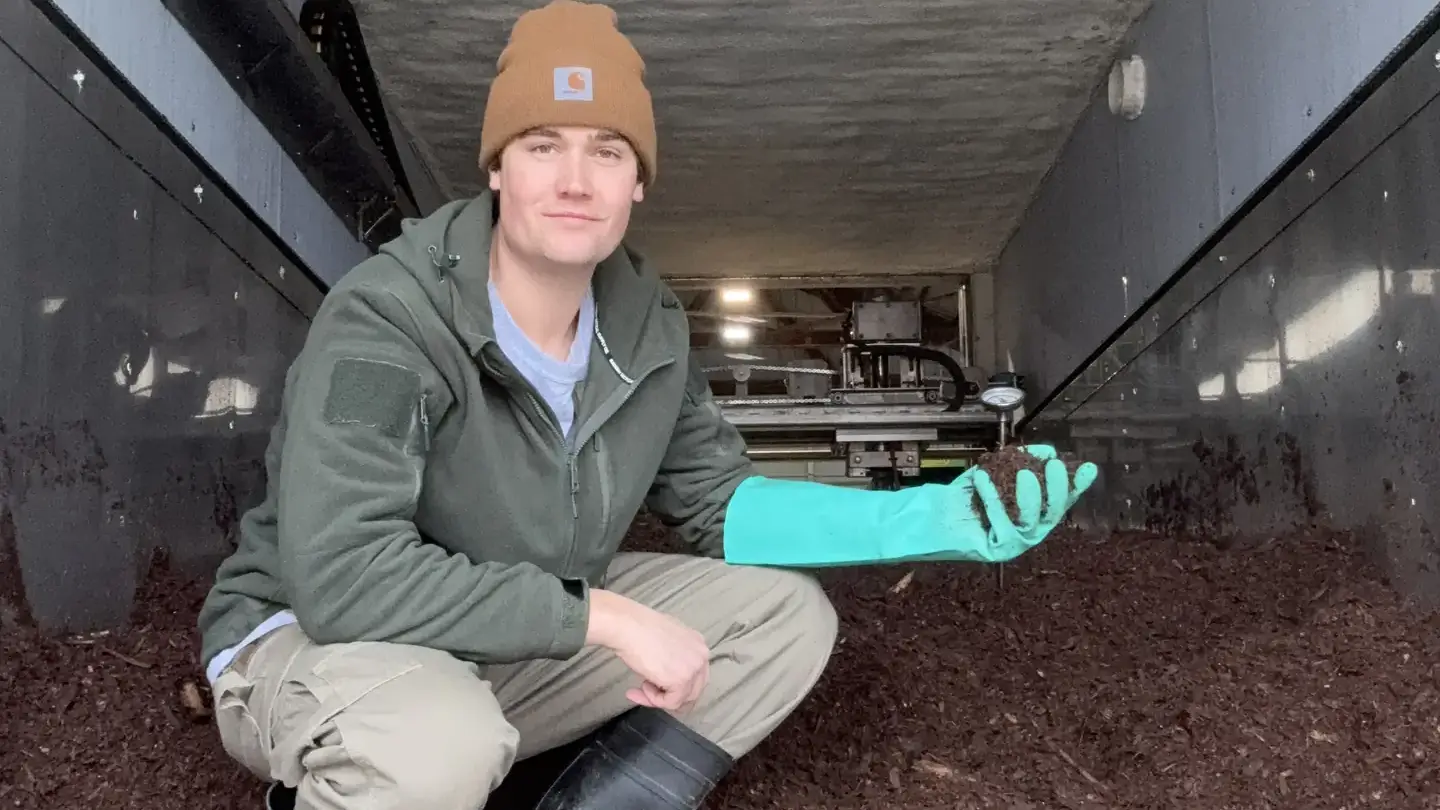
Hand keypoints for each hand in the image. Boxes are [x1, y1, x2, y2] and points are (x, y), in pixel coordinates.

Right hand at [586, 589, 709, 712]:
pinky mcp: (681, 681)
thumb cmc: (638, 629)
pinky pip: (671, 703)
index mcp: (698, 644)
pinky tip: (642, 687)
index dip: (673, 684)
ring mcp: (694, 669)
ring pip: (682, 699)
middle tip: (648, 692)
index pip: (694, 676)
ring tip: (641, 687)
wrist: (628, 626)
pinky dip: (654, 700)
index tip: (655, 685)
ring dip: (659, 698)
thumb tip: (667, 676)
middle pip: (692, 690)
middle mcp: (701, 656)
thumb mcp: (665, 641)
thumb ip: (673, 659)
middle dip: (669, 695)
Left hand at [953, 447, 1098, 560]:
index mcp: (1036, 513)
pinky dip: (992, 498)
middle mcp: (1031, 530)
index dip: (1076, 485)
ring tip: (1024, 474)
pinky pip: (999, 523)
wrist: (939, 514)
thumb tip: (1048, 450)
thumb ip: (1022, 461)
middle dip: (1057, 489)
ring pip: (1030, 522)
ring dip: (1029, 497)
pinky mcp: (997, 550)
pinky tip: (982, 478)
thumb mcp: (997, 471)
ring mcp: (1016, 543)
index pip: (1061, 499)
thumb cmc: (970, 493)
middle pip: (1052, 513)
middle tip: (1055, 465)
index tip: (1089, 468)